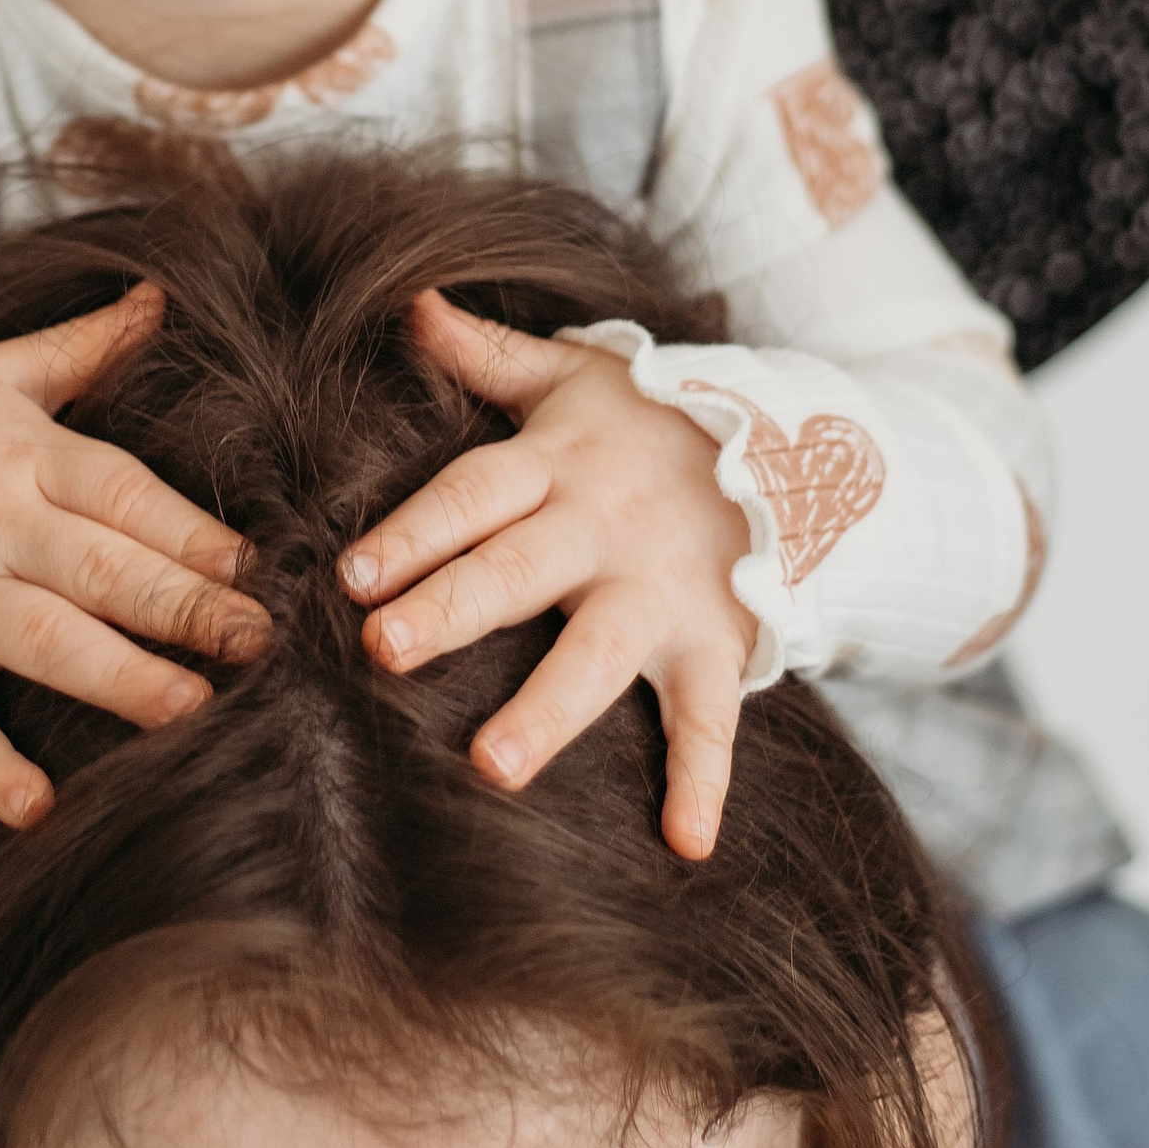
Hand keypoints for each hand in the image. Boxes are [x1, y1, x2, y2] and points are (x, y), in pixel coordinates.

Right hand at [0, 286, 267, 829]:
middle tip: (260, 641)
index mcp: (22, 456)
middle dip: (184, 604)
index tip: (260, 566)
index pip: (123, 491)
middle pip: (101, 566)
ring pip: (46, 640)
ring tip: (190, 707)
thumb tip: (159, 298)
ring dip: (118, 676)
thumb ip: (79, 348)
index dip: (192, 529)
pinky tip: (35, 806)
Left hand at [338, 295, 756, 859]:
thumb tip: (408, 303)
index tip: (351, 575)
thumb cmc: (652, 421)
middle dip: (452, 608)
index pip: (472, 496)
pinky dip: (704, 781)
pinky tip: (686, 844)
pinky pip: (710, 718)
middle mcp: (602, 531)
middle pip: (516, 570)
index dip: (413, 530)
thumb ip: (490, 354)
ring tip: (493, 767)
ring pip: (599, 654)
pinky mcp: (715, 643)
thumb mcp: (577, 376)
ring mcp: (661, 593)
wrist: (797, 447)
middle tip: (383, 650)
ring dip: (549, 710)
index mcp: (557, 466)